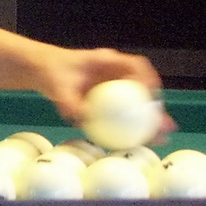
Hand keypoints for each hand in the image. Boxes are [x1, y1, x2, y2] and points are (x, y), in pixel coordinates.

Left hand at [33, 46, 175, 138]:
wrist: (40, 71)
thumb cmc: (50, 71)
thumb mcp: (58, 85)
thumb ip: (68, 99)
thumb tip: (81, 116)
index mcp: (107, 61)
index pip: (136, 65)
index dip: (148, 78)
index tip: (153, 95)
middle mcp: (115, 74)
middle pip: (143, 89)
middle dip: (157, 107)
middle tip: (165, 125)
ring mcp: (112, 88)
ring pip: (137, 103)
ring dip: (149, 120)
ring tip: (160, 139)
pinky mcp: (107, 101)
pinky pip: (123, 114)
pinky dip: (131, 127)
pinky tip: (138, 144)